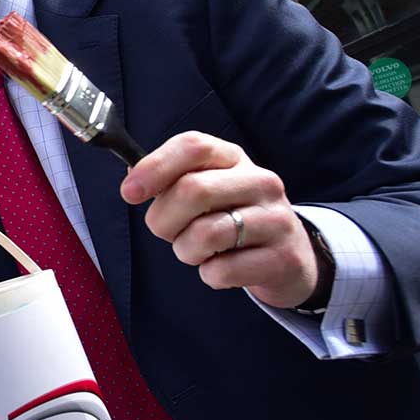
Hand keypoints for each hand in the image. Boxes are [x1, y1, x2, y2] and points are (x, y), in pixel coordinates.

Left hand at [120, 131, 322, 308]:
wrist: (290, 257)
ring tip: (199, 251)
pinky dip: (210, 274)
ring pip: (206, 234)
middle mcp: (261, 182)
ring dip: (186, 251)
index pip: (193, 146)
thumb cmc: (233, 219)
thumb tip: (132, 181)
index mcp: (235, 159)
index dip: (155, 167)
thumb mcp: (208, 190)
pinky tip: (222, 267)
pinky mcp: (282, 258)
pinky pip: (222, 270)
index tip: (130, 192)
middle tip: (168, 232)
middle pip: (193, 190)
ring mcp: (276, 220)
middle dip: (164, 219)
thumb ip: (171, 181)